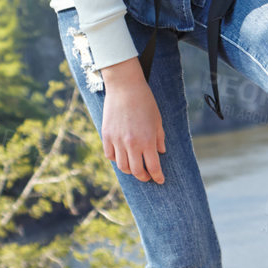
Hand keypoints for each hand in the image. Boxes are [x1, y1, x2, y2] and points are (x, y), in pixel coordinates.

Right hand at [99, 58, 165, 184]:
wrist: (125, 86)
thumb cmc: (145, 101)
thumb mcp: (157, 119)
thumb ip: (159, 138)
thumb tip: (161, 152)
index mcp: (147, 141)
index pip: (153, 167)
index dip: (157, 176)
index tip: (160, 180)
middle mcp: (132, 144)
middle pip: (137, 171)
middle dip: (144, 177)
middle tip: (147, 176)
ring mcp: (117, 141)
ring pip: (122, 166)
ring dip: (130, 170)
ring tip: (134, 167)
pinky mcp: (106, 136)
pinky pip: (110, 155)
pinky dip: (116, 159)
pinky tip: (121, 156)